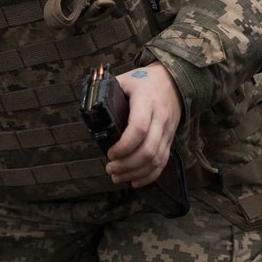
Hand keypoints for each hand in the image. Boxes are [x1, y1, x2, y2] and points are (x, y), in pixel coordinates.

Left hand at [104, 63, 180, 188]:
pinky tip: (135, 181)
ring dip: (135, 173)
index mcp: (146, 101)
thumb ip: (107, 92)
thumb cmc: (143, 81)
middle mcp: (160, 118)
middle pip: (148, 150)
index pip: (139, 128)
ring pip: (156, 159)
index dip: (124, 145)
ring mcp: (167, 131)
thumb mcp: (124, 80)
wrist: (173, 81)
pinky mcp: (170, 140)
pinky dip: (149, 175)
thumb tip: (88, 110)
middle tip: (110, 169)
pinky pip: (163, 162)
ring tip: (117, 177)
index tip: (109, 153)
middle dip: (127, 165)